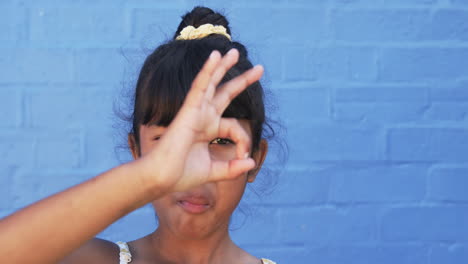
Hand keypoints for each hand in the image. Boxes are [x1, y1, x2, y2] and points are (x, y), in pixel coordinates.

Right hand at [134, 48, 263, 194]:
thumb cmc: (182, 175)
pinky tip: (215, 56)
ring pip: (212, 83)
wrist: (162, 178)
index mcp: (209, 130)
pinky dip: (207, 71)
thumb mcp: (215, 171)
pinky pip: (200, 86)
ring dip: (223, 67)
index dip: (244, 142)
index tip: (244, 157)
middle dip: (242, 81)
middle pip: (226, 93)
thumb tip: (251, 161)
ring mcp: (196, 112)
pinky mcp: (189, 110)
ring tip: (235, 52)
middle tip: (259, 69)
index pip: (236, 128)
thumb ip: (233, 168)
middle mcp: (203, 117)